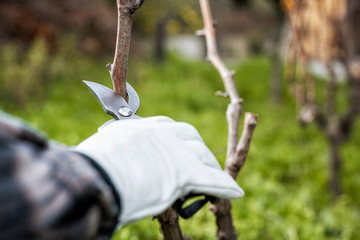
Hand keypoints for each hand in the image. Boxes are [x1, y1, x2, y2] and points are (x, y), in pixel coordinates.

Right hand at [75, 116, 243, 225]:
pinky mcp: (185, 174)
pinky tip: (234, 192)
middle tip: (201, 161)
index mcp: (141, 127)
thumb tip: (111, 151)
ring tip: (214, 177)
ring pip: (202, 155)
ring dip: (210, 166)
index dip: (180, 137)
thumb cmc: (91, 166)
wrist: (93, 176)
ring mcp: (175, 153)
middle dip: (198, 147)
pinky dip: (224, 186)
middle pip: (190, 136)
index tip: (183, 144)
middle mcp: (161, 135)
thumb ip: (116, 146)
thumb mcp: (104, 147)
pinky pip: (212, 179)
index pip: (169, 126)